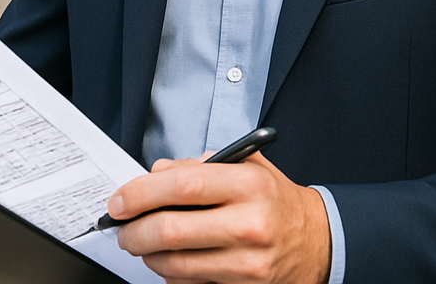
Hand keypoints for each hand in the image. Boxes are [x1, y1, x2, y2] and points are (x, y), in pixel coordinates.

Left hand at [109, 153, 330, 283]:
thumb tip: (155, 175)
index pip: (182, 185)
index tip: (119, 200)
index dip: (142, 193)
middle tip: (121, 226)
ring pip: (176, 264)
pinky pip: (191, 283)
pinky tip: (167, 259)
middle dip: (134, 230)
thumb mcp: (245, 166)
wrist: (316, 240)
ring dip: (147, 254)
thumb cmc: (273, 198)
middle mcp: (249, 223)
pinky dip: (169, 273)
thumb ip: (198, 165)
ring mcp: (248, 261)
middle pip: (172, 230)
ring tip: (139, 241)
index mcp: (247, 184)